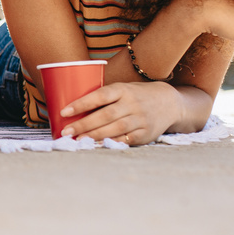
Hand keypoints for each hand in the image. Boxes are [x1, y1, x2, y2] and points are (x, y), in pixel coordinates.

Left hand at [59, 80, 183, 144]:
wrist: (169, 103)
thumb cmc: (135, 96)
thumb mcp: (122, 89)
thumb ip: (103, 98)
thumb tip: (73, 110)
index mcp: (123, 90)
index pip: (99, 96)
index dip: (81, 104)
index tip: (64, 112)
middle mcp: (132, 104)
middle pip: (105, 115)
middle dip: (83, 124)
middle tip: (66, 132)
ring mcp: (140, 119)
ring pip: (115, 128)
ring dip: (94, 135)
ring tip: (78, 140)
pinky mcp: (146, 133)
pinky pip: (126, 139)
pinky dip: (111, 143)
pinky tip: (97, 145)